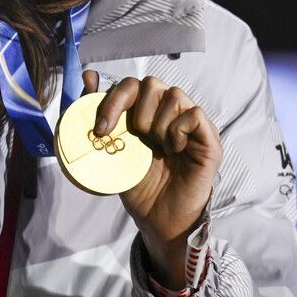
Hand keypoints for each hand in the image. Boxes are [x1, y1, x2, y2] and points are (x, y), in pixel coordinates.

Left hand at [82, 70, 222, 288]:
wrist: (158, 220)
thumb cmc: (139, 186)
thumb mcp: (113, 149)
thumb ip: (102, 114)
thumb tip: (88, 76)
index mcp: (148, 112)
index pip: (132, 84)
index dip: (114, 100)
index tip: (102, 129)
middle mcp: (171, 112)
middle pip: (152, 82)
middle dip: (135, 109)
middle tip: (134, 136)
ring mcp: (191, 124)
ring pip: (174, 94)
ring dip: (158, 122)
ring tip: (157, 147)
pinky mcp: (209, 139)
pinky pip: (195, 114)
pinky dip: (178, 129)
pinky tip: (174, 149)